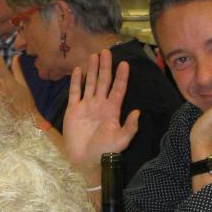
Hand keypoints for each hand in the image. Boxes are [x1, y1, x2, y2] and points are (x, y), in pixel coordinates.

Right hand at [62, 50, 139, 178]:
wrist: (86, 160)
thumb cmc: (105, 151)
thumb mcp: (122, 140)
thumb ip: (130, 126)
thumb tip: (137, 111)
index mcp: (112, 110)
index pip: (118, 89)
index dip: (122, 77)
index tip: (125, 63)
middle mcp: (100, 105)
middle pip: (104, 81)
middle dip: (106, 67)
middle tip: (107, 52)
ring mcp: (86, 106)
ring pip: (90, 83)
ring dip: (92, 70)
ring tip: (94, 56)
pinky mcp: (73, 110)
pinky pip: (75, 92)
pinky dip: (76, 81)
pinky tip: (79, 70)